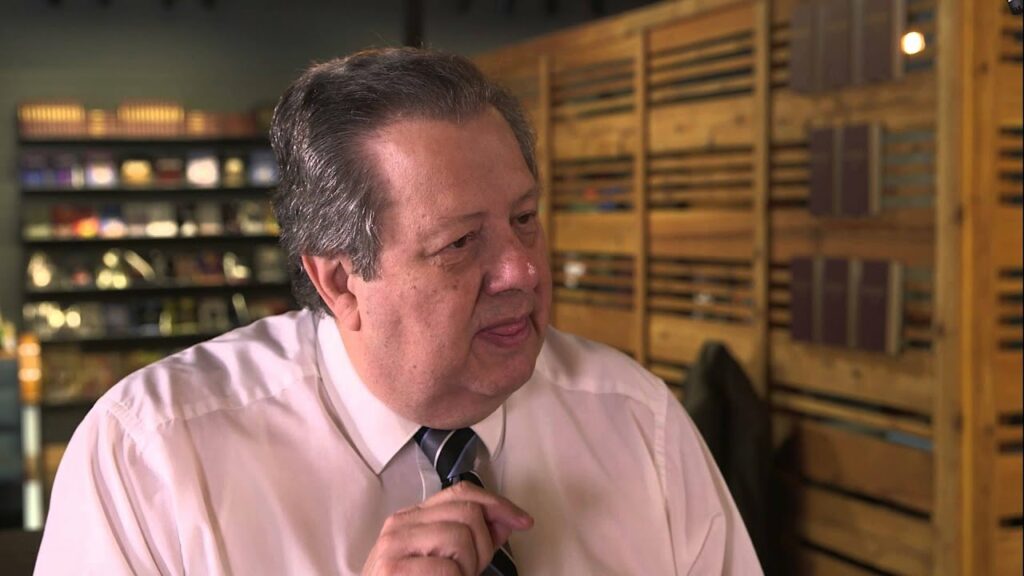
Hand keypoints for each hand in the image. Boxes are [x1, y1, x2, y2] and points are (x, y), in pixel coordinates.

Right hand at [362, 481, 532, 575]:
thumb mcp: (446, 558)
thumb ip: (474, 539)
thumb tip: (507, 519)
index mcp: (412, 516)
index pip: (461, 491)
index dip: (497, 503)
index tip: (523, 522)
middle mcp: (400, 523)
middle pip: (466, 512)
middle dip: (484, 544)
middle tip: (472, 570)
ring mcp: (393, 544)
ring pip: (460, 537)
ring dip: (469, 567)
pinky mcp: (392, 569)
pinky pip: (447, 568)